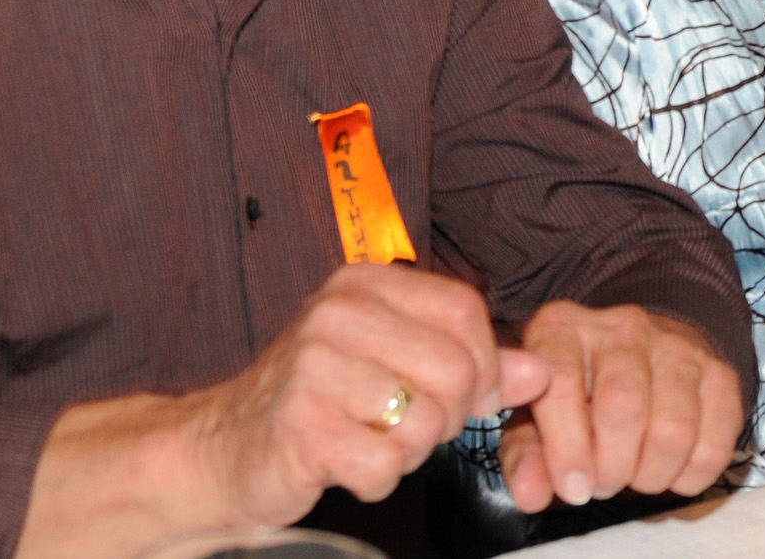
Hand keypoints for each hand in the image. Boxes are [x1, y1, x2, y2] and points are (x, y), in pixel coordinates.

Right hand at [18, 264, 549, 557]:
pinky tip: (345, 463)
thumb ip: (471, 362)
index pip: (466, 312)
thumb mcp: (395, 362)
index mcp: (363, 285)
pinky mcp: (299, 425)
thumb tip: (539, 370)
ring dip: (408, 450)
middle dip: (448, 414)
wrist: (224, 447)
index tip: (471, 392)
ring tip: (371, 439)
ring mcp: (313, 368)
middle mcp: (337, 314)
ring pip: (424, 421)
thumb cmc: (320, 401)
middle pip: (455, 369)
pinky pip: (383, 466)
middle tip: (410, 424)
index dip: (485, 364)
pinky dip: (375, 479)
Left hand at [499, 302, 742, 512]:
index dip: (566, 447)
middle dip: (612, 467)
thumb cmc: (576, 396)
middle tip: (603, 482)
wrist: (640, 358)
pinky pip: (713, 445)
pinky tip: (668, 469)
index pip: (561, 382)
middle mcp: (622, 326)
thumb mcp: (535, 420)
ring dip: (650, 475)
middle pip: (623, 407)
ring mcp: (677, 346)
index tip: (573, 488)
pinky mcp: (720, 374)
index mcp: (563, 328)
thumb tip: (530, 494)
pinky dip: (689, 477)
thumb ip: (524, 457)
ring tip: (633, 475)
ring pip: (673, 430)